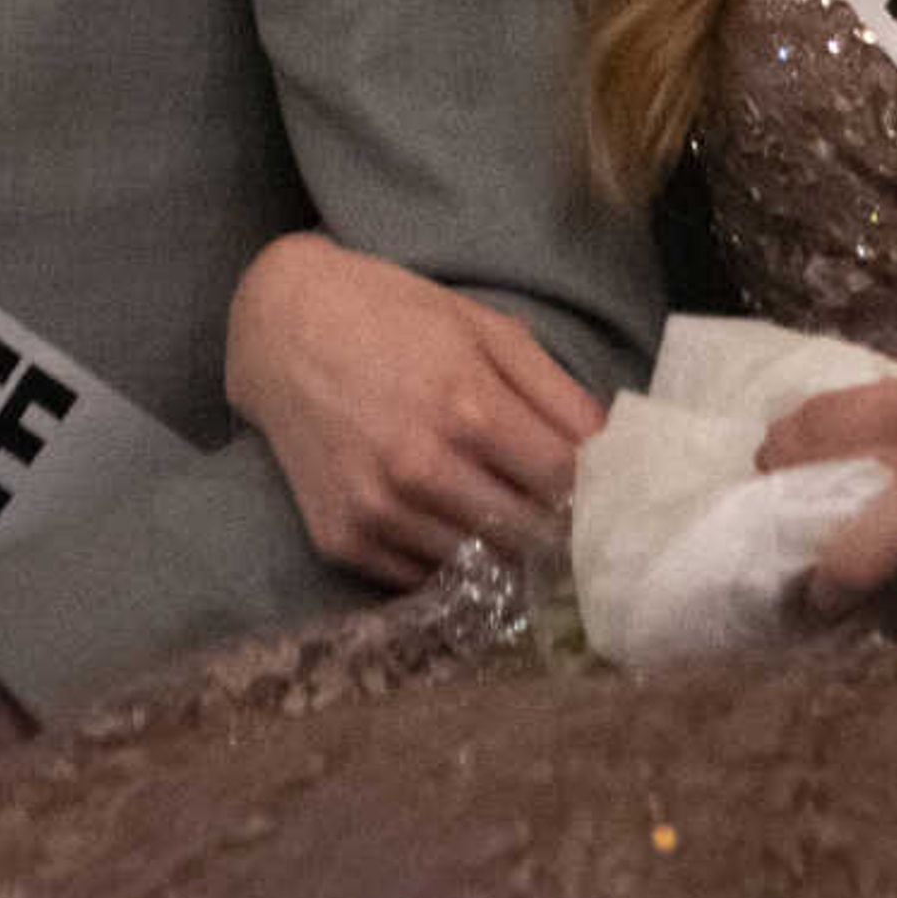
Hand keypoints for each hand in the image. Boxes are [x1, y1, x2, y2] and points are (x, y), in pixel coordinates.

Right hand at [226, 230, 605, 585]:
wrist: (282, 330)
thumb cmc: (396, 317)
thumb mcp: (487, 329)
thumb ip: (557, 392)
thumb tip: (614, 452)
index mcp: (468, 406)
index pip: (564, 485)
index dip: (595, 493)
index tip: (609, 496)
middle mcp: (421, 467)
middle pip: (528, 537)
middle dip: (560, 533)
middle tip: (576, 527)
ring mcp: (377, 511)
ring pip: (479, 569)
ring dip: (509, 556)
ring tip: (522, 534)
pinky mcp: (341, 541)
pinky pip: (422, 580)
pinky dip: (451, 564)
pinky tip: (459, 533)